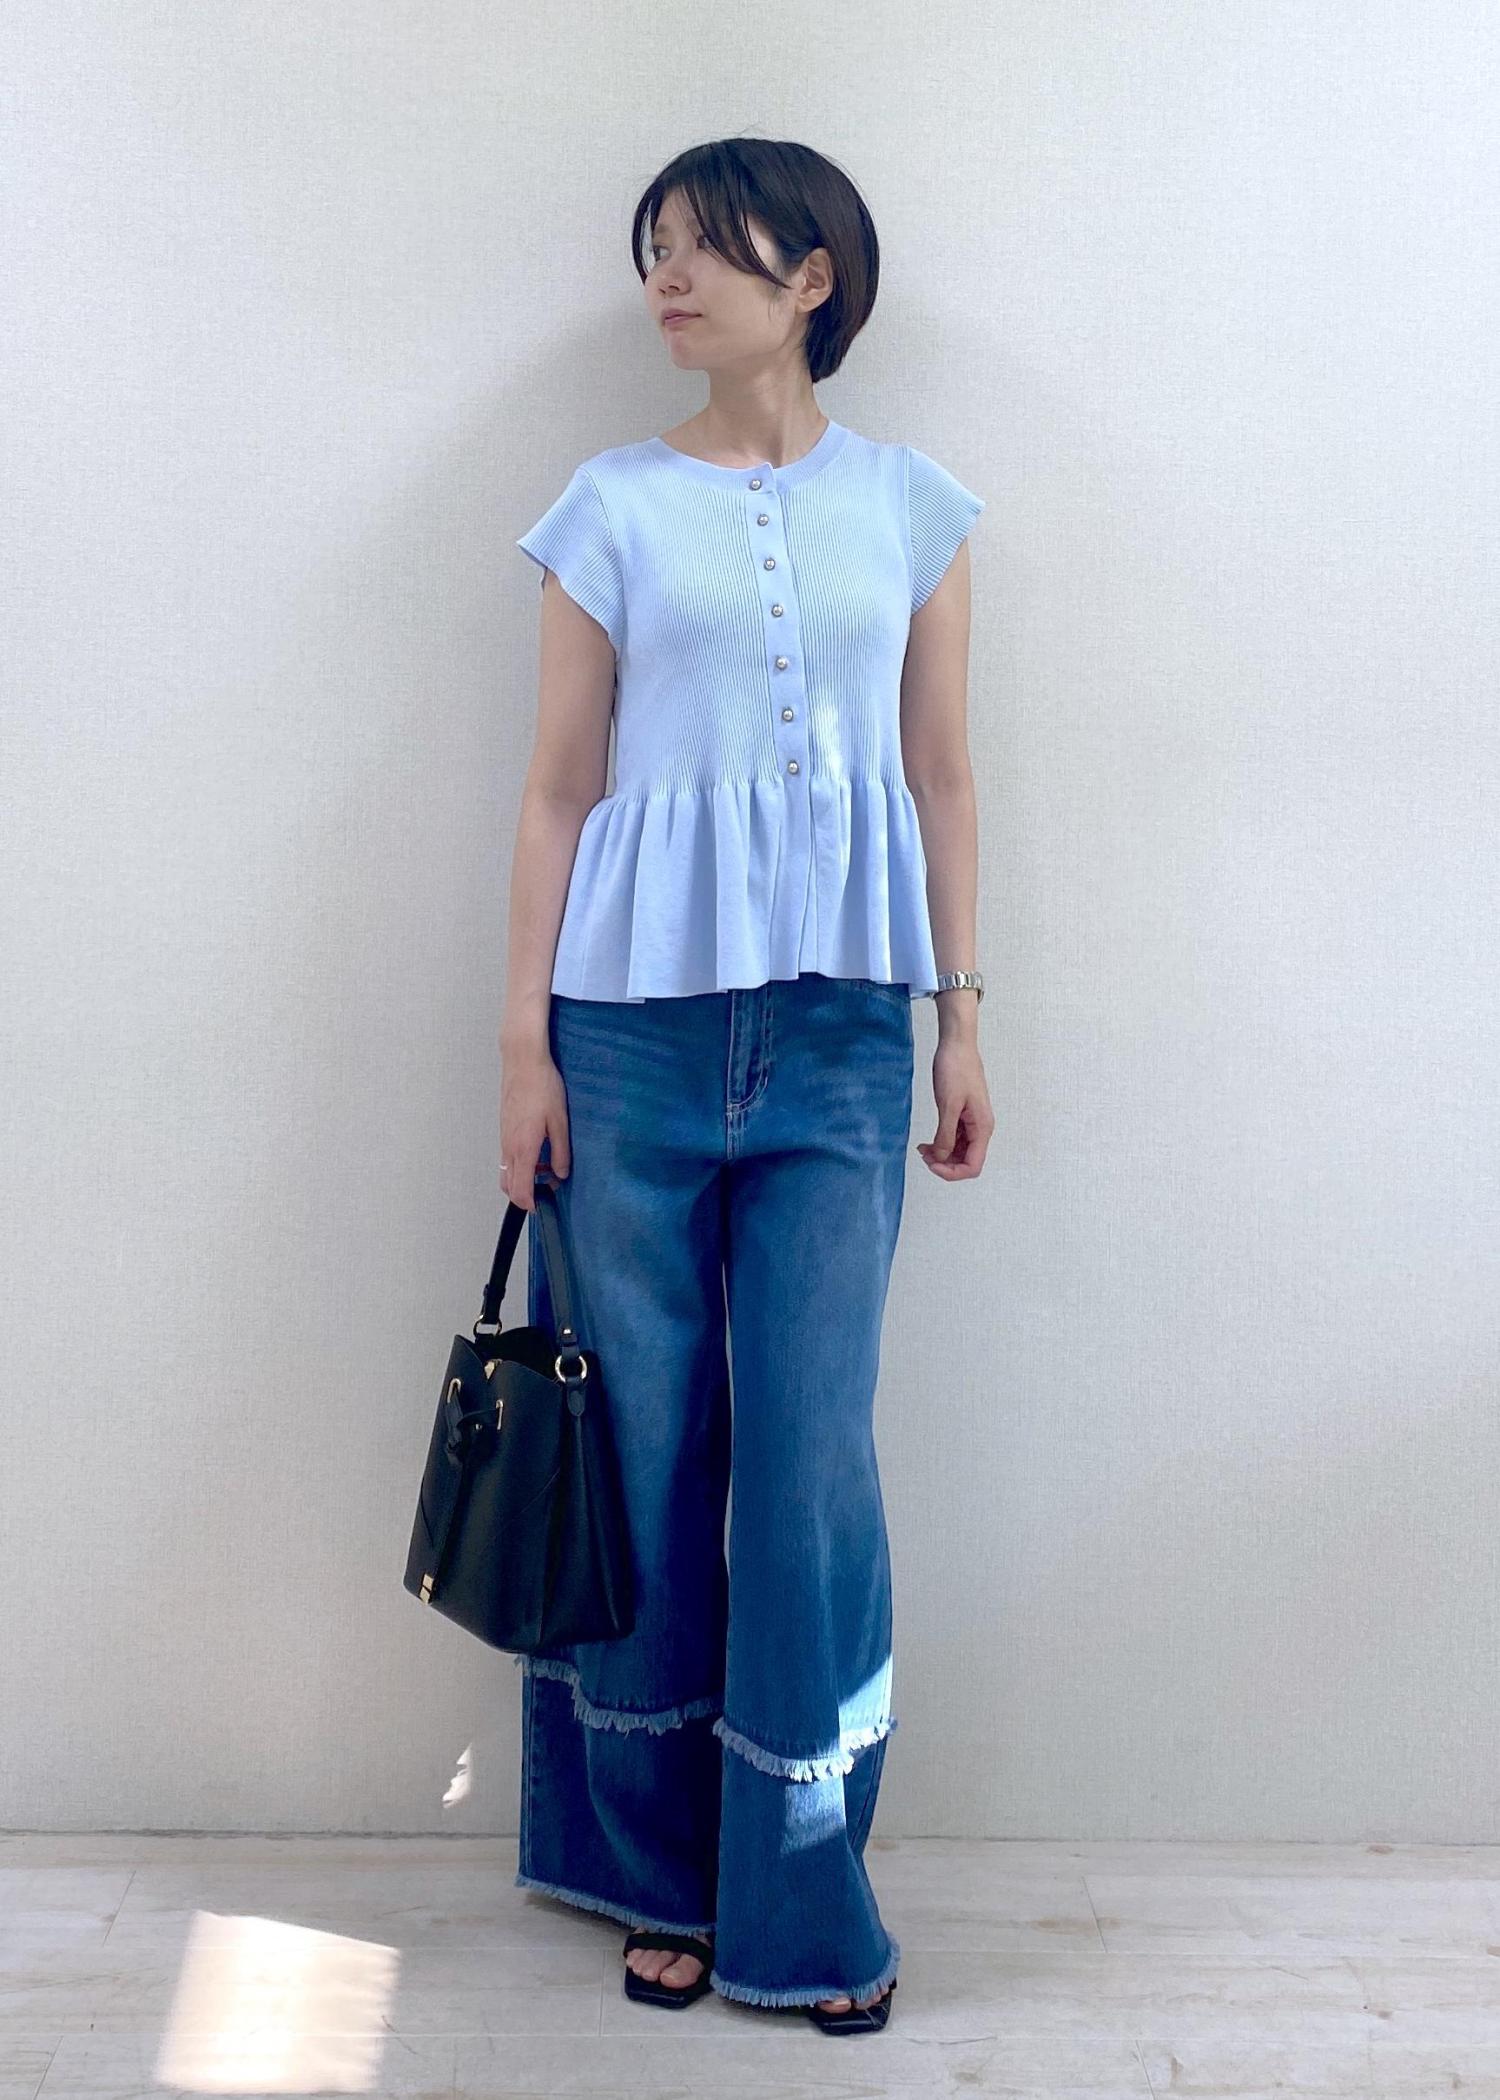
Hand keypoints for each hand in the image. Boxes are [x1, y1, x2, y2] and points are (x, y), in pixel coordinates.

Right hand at [499, 1042, 571, 1211]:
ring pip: (506, 1172)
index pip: (521, 1189)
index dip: (530, 1204)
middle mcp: (509, 1147)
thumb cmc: (543, 1087)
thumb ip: (560, 1151)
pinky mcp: (504, 1129)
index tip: (544, 1208)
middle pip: (509, 1186)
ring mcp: (504, 1138)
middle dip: (525, 1196)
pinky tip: (538, 1153)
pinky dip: (519, 1165)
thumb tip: (561, 1174)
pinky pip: (507, 1157)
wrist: (523, 1061)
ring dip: (522, 1179)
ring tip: (546, 1171)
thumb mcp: (560, 1121)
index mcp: (523, 1148)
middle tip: (548, 1191)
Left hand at [916, 1036, 993, 1179]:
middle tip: (923, 1155)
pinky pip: (955, 1138)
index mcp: (982, 1128)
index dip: (952, 1172)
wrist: (957, 1044)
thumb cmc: (956, 1069)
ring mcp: (972, 1122)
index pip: (973, 1166)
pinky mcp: (963, 1115)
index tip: (931, 1163)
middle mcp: (980, 1128)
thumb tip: (942, 1157)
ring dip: (942, 1154)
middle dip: (945, 1164)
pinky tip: (927, 1141)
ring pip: (959, 1151)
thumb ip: (946, 1135)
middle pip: (966, 1161)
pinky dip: (941, 1143)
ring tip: (922, 1148)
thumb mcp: (948, 1105)